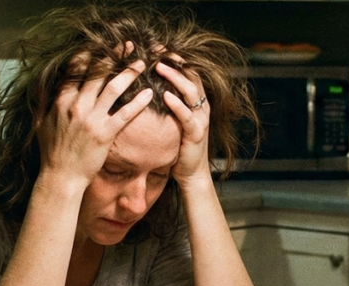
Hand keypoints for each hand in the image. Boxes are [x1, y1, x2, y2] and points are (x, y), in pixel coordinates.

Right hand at [36, 45, 152, 193]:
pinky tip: (150, 94)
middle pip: (98, 73)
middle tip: (128, 45)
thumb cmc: (51, 151)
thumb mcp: (41, 123)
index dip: (91, 54)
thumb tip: (45, 88)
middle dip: (115, 56)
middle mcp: (76, 105)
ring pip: (114, 88)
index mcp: (61, 100)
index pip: (76, 69)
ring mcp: (91, 119)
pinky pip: (126, 113)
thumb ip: (45, 103)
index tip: (103, 44)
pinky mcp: (105, 133)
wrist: (61, 176)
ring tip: (142, 64)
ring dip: (130, 73)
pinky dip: (139, 102)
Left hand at [155, 60, 211, 186]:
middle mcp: (202, 107)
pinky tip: (165, 96)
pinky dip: (177, 104)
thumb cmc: (179, 147)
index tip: (157, 47)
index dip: (174, 59)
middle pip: (191, 76)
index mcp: (196, 102)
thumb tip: (146, 86)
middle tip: (157, 50)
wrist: (191, 173)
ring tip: (159, 67)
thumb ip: (168, 103)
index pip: (188, 72)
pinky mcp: (196, 133)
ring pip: (191, 91)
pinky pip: (187, 115)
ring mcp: (201, 119)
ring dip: (175, 78)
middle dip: (175, 62)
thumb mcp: (174, 120)